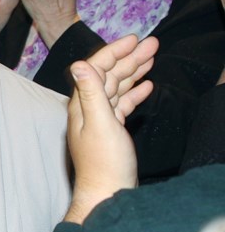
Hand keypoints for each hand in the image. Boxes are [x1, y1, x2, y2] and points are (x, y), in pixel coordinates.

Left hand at [65, 34, 157, 223]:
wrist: (106, 192)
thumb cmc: (104, 163)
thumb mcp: (100, 124)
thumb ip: (91, 93)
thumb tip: (79, 64)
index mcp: (82, 103)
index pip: (97, 68)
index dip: (115, 51)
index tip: (135, 39)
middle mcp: (88, 108)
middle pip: (109, 75)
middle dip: (130, 57)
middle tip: (153, 43)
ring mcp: (99, 119)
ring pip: (117, 87)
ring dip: (134, 71)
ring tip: (153, 57)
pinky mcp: (111, 130)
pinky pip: (122, 104)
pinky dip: (134, 92)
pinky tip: (147, 86)